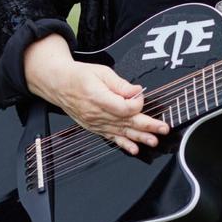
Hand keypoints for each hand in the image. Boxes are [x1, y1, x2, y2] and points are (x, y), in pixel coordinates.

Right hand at [23, 35, 167, 155]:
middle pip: (126, 122)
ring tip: (154, 141)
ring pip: (121, 132)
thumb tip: (137, 92)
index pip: (125, 107)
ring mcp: (95, 123)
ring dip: (139, 138)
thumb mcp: (102, 72)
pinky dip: (123, 144)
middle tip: (163, 129)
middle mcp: (96, 114)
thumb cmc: (79, 76)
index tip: (141, 95)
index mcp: (98, 98)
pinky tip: (134, 150)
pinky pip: (111, 137)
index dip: (138, 103)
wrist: (58, 84)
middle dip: (147, 126)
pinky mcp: (94, 127)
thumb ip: (121, 85)